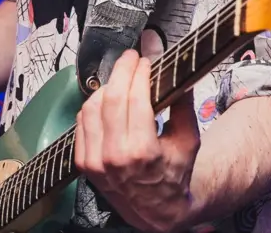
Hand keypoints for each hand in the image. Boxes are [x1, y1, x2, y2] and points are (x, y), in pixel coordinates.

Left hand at [75, 50, 199, 232]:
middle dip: (122, 70)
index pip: (136, 97)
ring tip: (120, 78)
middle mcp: (115, 157)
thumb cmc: (174, 176)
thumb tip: (180, 71)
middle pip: (111, 97)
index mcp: (143, 152)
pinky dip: (92, 105)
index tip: (146, 61)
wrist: (157, 211)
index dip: (140, 73)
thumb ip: (183, 104)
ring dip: (106, 85)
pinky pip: (81, 121)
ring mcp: (95, 161)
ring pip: (91, 106)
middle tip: (131, 58)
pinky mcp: (84, 163)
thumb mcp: (188, 141)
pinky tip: (105, 98)